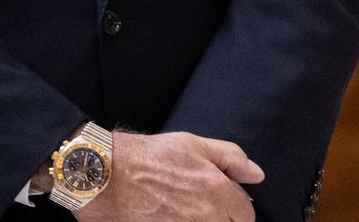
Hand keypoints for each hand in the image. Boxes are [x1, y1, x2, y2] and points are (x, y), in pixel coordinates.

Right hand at [80, 131, 263, 221]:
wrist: (102, 174)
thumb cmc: (144, 156)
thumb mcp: (190, 143)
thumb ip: (230, 157)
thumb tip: (256, 174)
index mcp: (217, 191)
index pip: (246, 213)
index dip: (235, 206)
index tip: (220, 200)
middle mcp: (206, 216)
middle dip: (220, 217)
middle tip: (197, 204)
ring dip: (202, 221)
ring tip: (181, 211)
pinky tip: (168, 216)